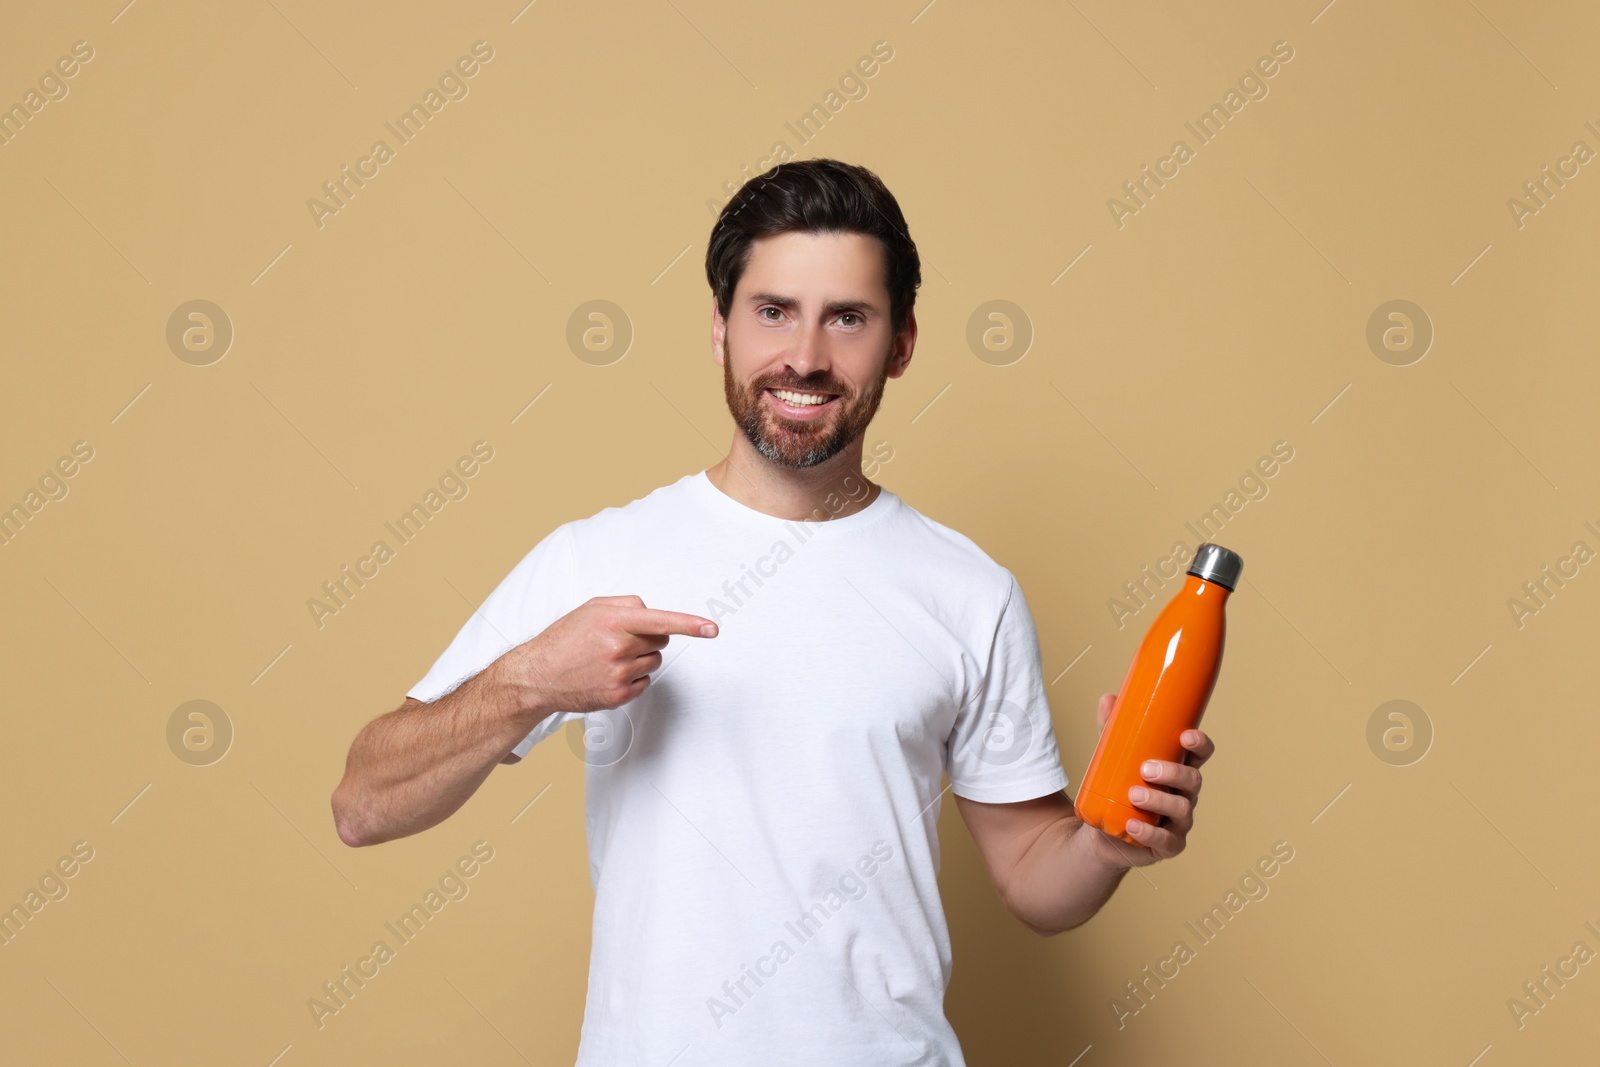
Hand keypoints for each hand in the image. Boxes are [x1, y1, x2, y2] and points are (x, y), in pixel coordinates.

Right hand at [498, 595, 716, 714]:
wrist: (538, 676)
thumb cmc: (565, 638)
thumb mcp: (592, 608)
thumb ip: (627, 604)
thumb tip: (653, 612)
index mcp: (613, 621)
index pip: (661, 621)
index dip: (690, 624)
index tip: (712, 629)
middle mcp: (619, 648)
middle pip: (662, 640)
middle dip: (650, 637)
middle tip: (622, 639)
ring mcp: (619, 674)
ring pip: (655, 661)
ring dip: (642, 657)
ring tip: (610, 658)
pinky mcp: (619, 696)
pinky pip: (646, 681)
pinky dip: (634, 677)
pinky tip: (609, 674)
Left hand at [1083, 692, 1214, 869]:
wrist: (1104, 830)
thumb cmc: (1117, 789)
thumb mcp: (1113, 758)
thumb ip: (1111, 731)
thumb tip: (1108, 699)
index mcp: (1178, 769)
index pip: (1200, 755)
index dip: (1200, 744)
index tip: (1186, 736)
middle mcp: (1184, 794)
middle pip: (1193, 780)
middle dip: (1173, 773)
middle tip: (1146, 769)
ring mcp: (1179, 821)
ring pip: (1182, 809)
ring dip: (1159, 801)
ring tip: (1134, 794)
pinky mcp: (1168, 844)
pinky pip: (1167, 841)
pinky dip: (1150, 833)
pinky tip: (1133, 826)